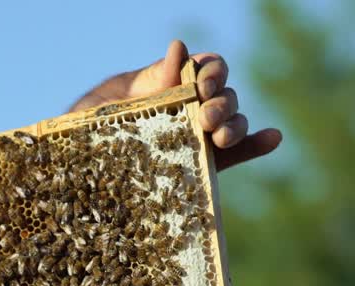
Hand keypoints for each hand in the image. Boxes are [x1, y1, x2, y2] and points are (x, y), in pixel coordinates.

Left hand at [70, 39, 281, 170]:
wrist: (81, 168)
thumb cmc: (94, 126)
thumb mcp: (116, 102)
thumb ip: (150, 79)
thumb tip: (179, 47)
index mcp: (174, 83)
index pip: (208, 67)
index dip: (212, 72)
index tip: (200, 86)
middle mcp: (194, 106)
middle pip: (226, 95)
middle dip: (221, 104)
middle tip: (204, 119)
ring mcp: (201, 136)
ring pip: (234, 124)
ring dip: (236, 127)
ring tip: (220, 138)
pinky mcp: (205, 165)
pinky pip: (237, 155)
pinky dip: (258, 145)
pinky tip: (273, 138)